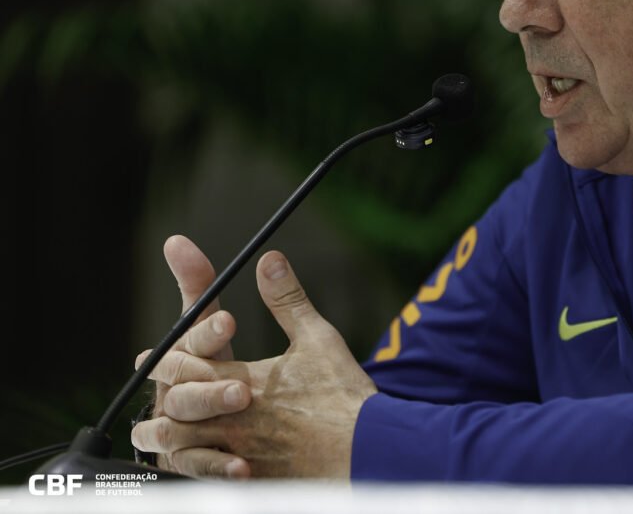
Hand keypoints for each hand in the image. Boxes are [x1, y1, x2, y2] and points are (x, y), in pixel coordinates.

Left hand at [131, 251, 377, 478]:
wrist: (368, 448)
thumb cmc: (343, 393)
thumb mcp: (318, 338)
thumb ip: (287, 300)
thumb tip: (268, 261)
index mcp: (244, 381)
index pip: (187, 366)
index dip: (167, 359)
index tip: (155, 356)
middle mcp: (234, 420)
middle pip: (177, 411)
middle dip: (162, 403)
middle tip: (153, 400)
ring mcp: (241, 454)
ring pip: (184, 450)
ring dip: (169, 441)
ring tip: (158, 436)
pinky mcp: (254, 481)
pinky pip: (210, 478)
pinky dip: (198, 470)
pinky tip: (198, 467)